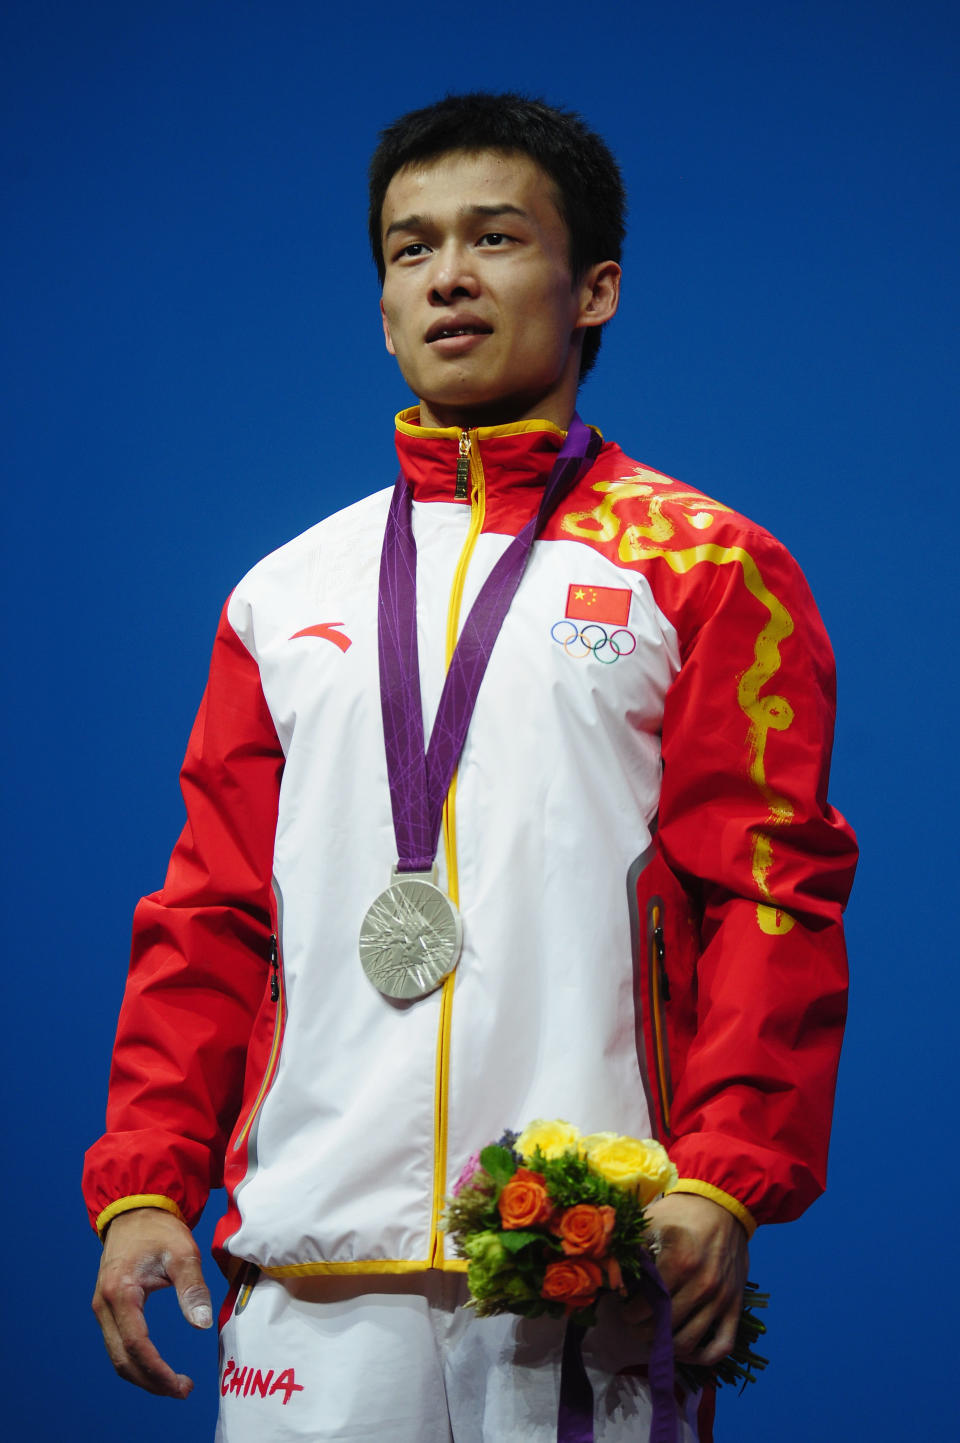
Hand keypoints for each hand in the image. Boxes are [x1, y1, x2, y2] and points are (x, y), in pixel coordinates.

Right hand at [92, 1206, 212, 1396]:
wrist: (135, 1211)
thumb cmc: (160, 1230)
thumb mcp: (182, 1252)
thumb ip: (192, 1288)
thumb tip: (202, 1324)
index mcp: (121, 1292)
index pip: (136, 1345)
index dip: (158, 1370)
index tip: (181, 1384)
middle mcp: (104, 1305)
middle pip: (123, 1359)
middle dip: (151, 1381)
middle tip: (182, 1390)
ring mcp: (102, 1308)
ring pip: (117, 1356)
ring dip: (143, 1375)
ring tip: (174, 1384)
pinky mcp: (106, 1308)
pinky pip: (117, 1344)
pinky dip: (135, 1361)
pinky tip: (157, 1366)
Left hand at [622, 1192, 748, 1365]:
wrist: (723, 1204)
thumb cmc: (682, 1213)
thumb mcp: (651, 1221)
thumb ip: (630, 1247)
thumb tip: (608, 1271)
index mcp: (679, 1263)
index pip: (646, 1305)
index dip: (630, 1313)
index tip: (623, 1309)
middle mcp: (702, 1285)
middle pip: (665, 1328)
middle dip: (643, 1332)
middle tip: (635, 1325)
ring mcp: (721, 1299)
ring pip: (689, 1343)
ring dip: (667, 1347)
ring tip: (655, 1337)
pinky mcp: (735, 1306)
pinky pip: (722, 1346)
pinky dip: (703, 1357)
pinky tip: (686, 1352)